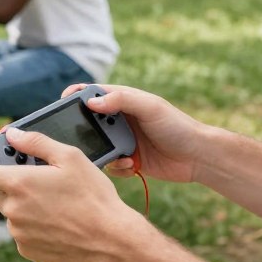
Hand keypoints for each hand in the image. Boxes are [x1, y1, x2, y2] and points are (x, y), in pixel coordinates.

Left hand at [0, 127, 143, 261]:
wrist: (111, 242)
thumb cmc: (93, 197)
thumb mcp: (70, 158)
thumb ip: (36, 142)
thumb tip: (13, 135)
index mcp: (18, 183)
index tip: (5, 165)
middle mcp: (13, 210)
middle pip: (1, 193)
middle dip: (17, 187)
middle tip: (44, 185)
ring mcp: (19, 233)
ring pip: (14, 214)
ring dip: (27, 208)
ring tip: (57, 206)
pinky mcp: (28, 250)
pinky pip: (23, 233)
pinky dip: (35, 228)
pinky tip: (59, 224)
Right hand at [66, 83, 207, 183]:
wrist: (198, 157)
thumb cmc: (177, 126)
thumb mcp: (150, 107)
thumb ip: (121, 100)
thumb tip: (91, 102)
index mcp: (124, 101)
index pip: (93, 94)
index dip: (76, 95)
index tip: (63, 101)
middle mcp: (121, 120)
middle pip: (90, 122)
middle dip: (86, 131)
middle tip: (83, 139)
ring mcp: (125, 141)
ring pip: (99, 147)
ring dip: (105, 153)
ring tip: (121, 155)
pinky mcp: (130, 160)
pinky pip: (112, 165)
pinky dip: (118, 167)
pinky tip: (133, 165)